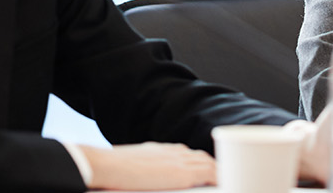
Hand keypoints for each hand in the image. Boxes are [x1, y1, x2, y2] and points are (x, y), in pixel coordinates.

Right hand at [80, 142, 214, 189]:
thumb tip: (137, 178)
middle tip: (220, 176)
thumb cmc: (110, 169)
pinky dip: (220, 178)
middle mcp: (174, 152)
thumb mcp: (129, 166)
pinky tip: (226, 183)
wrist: (106, 165)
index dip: (198, 162)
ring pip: (209, 163)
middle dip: (212, 166)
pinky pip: (211, 174)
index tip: (205, 169)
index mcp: (161, 150)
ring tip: (226, 179)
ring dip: (218, 171)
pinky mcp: (184, 173)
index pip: (188, 154)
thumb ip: (141, 169)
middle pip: (202, 157)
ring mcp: (181, 161)